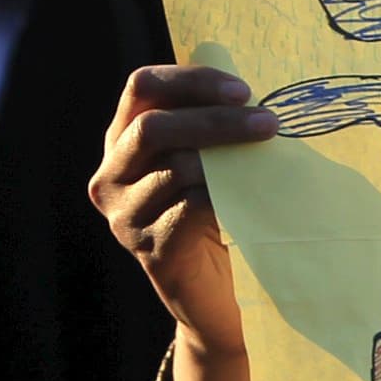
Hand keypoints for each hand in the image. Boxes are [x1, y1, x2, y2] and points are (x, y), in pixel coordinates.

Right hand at [89, 65, 275, 380]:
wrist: (221, 301)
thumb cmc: (225, 218)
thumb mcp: (215, 164)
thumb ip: (215, 128)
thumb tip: (252, 89)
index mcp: (123, 140)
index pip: (142, 86)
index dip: (191, 80)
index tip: (244, 89)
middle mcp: (111, 174)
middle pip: (153, 126)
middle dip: (215, 119)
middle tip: (269, 124)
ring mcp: (123, 214)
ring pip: (173, 167)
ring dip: (227, 158)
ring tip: (268, 161)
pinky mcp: (145, 247)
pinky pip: (185, 208)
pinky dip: (222, 198)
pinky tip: (250, 200)